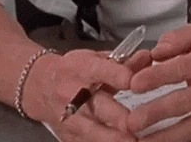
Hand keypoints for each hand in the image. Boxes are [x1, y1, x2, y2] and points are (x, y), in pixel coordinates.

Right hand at [24, 48, 151, 141]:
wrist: (41, 86)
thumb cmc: (74, 69)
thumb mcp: (96, 57)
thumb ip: (124, 61)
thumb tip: (149, 58)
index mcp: (83, 69)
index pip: (102, 71)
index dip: (120, 76)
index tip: (136, 82)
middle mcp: (75, 93)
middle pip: (100, 107)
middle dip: (121, 118)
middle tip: (140, 124)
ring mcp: (71, 118)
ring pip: (94, 132)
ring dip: (116, 138)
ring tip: (136, 141)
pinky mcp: (69, 136)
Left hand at [127, 25, 190, 141]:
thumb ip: (176, 39)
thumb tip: (157, 52)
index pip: (179, 68)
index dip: (155, 76)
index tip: (135, 83)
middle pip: (182, 102)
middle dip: (154, 112)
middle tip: (132, 120)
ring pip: (189, 128)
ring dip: (163, 137)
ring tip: (140, 140)